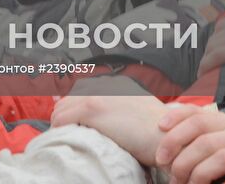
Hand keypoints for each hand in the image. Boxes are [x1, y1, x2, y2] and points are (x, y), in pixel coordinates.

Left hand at [51, 90, 165, 165]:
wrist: (165, 136)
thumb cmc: (157, 133)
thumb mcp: (140, 114)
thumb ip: (123, 111)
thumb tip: (109, 121)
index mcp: (118, 84)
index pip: (82, 91)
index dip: (74, 108)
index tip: (71, 123)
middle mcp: (105, 85)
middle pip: (69, 99)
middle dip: (65, 117)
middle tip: (67, 134)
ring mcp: (98, 95)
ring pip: (62, 109)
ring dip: (61, 125)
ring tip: (65, 140)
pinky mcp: (92, 109)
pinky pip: (62, 120)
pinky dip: (59, 131)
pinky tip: (64, 141)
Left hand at [155, 105, 224, 183]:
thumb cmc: (224, 178)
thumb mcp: (207, 156)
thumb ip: (194, 141)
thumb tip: (163, 125)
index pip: (197, 110)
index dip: (176, 116)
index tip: (159, 127)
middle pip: (199, 123)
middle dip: (175, 142)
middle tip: (162, 164)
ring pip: (209, 143)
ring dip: (187, 163)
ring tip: (177, 180)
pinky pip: (224, 159)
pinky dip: (204, 172)